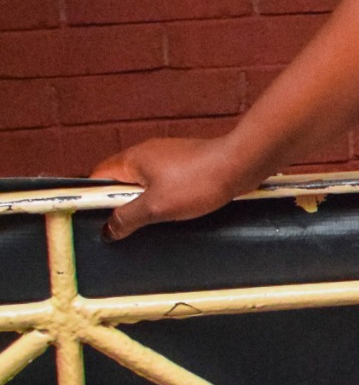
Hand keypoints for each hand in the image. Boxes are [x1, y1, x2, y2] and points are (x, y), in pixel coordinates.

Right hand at [90, 136, 249, 238]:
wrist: (240, 164)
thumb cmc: (198, 181)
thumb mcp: (156, 207)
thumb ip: (127, 218)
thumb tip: (107, 230)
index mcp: (132, 159)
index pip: (98, 176)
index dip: (92, 198)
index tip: (94, 220)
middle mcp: (146, 154)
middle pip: (121, 182)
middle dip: (122, 205)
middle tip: (126, 228)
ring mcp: (168, 158)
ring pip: (145, 185)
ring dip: (145, 204)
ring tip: (152, 223)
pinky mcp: (186, 165)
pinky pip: (165, 184)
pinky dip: (164, 199)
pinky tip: (174, 213)